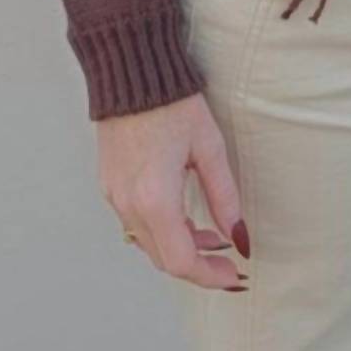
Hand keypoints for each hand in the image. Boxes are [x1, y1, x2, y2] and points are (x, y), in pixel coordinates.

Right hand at [97, 92, 249, 288]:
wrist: (132, 73)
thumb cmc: (173, 105)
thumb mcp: (209, 149)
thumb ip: (225, 198)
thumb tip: (239, 237)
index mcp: (155, 199)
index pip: (181, 261)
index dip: (210, 277)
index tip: (234, 275)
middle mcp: (129, 204)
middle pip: (163, 259)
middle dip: (199, 267)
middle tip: (229, 264)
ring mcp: (115, 196)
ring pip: (148, 245)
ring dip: (181, 249)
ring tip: (213, 237)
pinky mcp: (110, 186)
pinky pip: (136, 225)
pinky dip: (163, 232)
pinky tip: (186, 219)